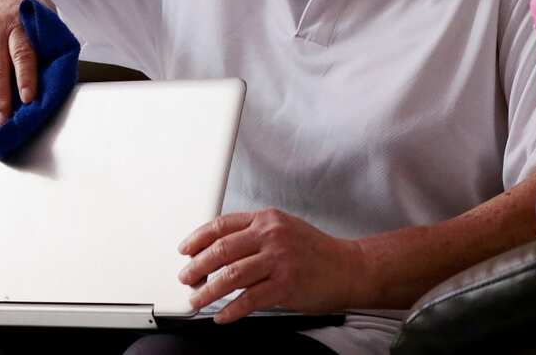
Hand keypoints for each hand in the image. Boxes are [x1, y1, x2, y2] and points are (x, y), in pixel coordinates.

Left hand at [176, 208, 366, 322]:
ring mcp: (279, 260)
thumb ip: (253, 234)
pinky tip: (221, 315)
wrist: (350, 268)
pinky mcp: (286, 285)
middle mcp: (271, 236)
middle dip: (197, 267)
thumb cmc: (315, 251)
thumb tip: (217, 249)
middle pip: (221, 250)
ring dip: (208, 291)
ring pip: (231, 276)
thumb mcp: (283, 229)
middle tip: (186, 278)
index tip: (185, 250)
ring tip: (196, 299)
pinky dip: (230, 310)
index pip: (221, 225)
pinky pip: (249, 300)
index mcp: (267, 219)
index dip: (198, 238)